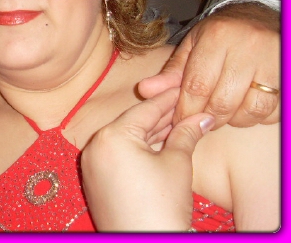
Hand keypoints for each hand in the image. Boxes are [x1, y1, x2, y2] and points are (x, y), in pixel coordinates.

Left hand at [81, 88, 213, 231]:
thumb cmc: (161, 206)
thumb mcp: (177, 164)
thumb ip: (185, 134)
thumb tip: (201, 117)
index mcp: (111, 136)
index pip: (145, 110)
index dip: (168, 99)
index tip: (184, 88)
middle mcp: (95, 146)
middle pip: (133, 123)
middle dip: (161, 117)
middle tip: (186, 106)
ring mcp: (92, 164)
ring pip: (126, 139)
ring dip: (151, 133)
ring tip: (178, 125)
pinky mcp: (95, 180)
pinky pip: (118, 155)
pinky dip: (137, 149)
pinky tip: (160, 145)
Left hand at [138, 1, 279, 128]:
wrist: (258, 19)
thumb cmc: (220, 35)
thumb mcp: (192, 45)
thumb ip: (171, 71)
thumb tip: (145, 90)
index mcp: (218, 37)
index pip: (197, 85)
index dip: (185, 109)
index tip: (178, 120)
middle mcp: (247, 48)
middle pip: (223, 101)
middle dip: (207, 118)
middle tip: (199, 120)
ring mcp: (272, 61)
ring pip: (250, 110)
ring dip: (233, 120)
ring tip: (222, 113)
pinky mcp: (286, 74)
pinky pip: (272, 111)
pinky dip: (256, 117)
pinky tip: (244, 108)